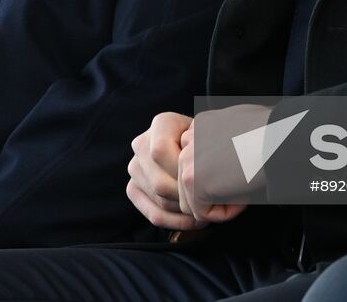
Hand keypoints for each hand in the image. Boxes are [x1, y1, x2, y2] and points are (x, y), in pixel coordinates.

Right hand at [127, 112, 207, 230]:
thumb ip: (208, 147)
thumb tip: (207, 170)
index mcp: (161, 124)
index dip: (182, 172)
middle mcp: (142, 144)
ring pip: (159, 199)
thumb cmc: (210, 139)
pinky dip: (176, 222)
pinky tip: (193, 221)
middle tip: (211, 206)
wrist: (199, 142)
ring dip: (186, 212)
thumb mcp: (213, 134)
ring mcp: (135, 168)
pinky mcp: (134, 188)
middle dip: (189, 198)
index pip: (160, 152)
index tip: (206, 183)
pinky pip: (153, 214)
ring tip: (208, 212)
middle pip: (160, 182)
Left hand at [177, 105, 270, 225]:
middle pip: (191, 180)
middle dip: (215, 191)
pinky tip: (243, 197)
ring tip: (244, 190)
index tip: (241, 172)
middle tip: (243, 186)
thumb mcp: (241, 125)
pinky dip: (224, 213)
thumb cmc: (271, 132)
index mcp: (201, 125)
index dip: (221, 174)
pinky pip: (202, 213)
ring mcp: (187, 160)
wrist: (277, 138)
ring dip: (219, 202)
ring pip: (193, 198)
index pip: (198, 160)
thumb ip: (225, 139)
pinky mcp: (193, 180)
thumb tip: (228, 158)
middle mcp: (189, 139)